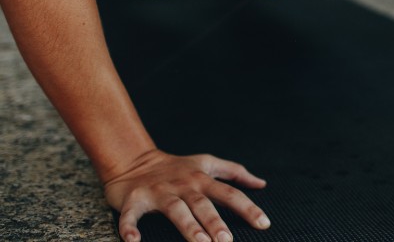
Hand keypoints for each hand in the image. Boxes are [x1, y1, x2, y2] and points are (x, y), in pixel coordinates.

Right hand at [103, 149, 269, 241]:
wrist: (134, 160)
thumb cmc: (177, 167)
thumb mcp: (207, 163)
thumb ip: (235, 173)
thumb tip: (261, 184)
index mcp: (202, 179)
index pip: (230, 194)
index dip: (248, 208)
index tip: (264, 224)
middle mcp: (183, 185)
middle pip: (203, 204)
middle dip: (215, 222)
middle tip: (227, 240)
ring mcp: (159, 192)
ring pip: (175, 210)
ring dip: (188, 227)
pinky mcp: (134, 199)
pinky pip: (131, 215)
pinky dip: (129, 228)